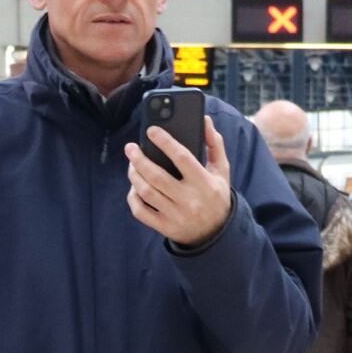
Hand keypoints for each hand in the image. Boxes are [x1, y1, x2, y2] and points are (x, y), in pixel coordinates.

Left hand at [124, 119, 233, 248]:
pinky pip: (141, 212)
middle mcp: (189, 200)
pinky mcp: (165, 227)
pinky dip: (133, 198)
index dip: (165, 142)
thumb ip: (215, 144)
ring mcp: (176, 215)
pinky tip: (134, 187)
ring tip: (132, 164)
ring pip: (146, 192)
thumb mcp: (221, 170)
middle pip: (157, 176)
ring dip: (134, 176)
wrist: (215, 233)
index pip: (182, 158)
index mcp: (204, 183)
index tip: (151, 130)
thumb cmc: (215, 195)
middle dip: (139, 159)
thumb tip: (205, 119)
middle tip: (130, 148)